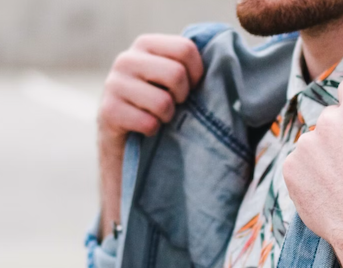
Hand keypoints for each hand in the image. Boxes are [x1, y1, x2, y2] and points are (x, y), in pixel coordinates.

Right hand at [96, 34, 203, 238]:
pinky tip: (145, 130)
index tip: (192, 88)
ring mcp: (112, 84)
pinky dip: (153, 131)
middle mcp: (125, 59)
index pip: (186, 48)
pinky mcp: (107, 112)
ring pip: (163, 102)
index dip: (198, 74)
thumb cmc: (162, 110)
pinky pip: (148, 122)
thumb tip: (235, 59)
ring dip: (167, 117)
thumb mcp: (177, 83)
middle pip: (176, 74)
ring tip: (159, 118)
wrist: (127, 147)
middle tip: (174, 106)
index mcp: (146, 45)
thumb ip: (193, 66)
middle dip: (182, 98)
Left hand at [283, 77, 342, 267]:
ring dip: (322, 153)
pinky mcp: (290, 167)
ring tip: (340, 180)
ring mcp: (305, 145)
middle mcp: (327, 122)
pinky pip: (299, 161)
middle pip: (331, 116)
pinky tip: (326, 189)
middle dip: (340, 132)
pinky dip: (309, 172)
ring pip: (313, 140)